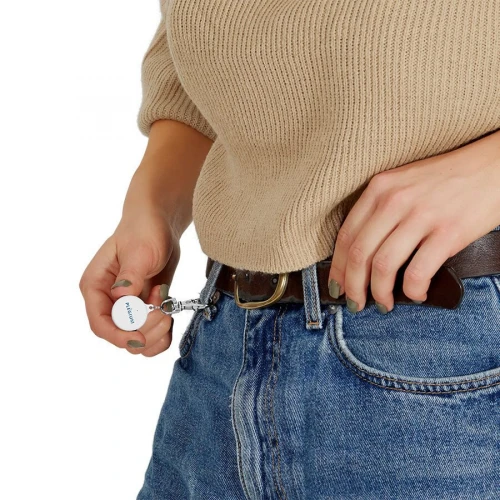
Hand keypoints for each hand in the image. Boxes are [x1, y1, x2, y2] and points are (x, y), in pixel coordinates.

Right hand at [79, 208, 180, 355]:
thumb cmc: (144, 231)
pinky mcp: (145, 308)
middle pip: (121, 335)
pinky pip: (151, 333)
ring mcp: (127, 307)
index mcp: (96, 286)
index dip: (118, 336)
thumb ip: (130, 276)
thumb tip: (120, 297)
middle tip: (164, 311)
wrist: (161, 225)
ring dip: (155, 332)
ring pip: (137, 338)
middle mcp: (108, 301)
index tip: (140, 338)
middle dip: (145, 330)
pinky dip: (163, 332)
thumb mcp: (139, 251)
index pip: (100, 323)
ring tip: (166, 305)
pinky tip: (169, 311)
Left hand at [328, 129, 499, 313]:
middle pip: (359, 254)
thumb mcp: (403, 182)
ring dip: (378, 293)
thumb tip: (361, 254)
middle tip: (354, 304)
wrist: (495, 165)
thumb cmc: (447, 178)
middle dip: (352, 287)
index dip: (337, 268)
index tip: (336, 286)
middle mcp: (395, 200)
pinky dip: (412, 291)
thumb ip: (380, 210)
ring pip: (383, 266)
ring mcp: (421, 216)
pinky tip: (415, 294)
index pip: (346, 236)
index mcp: (379, 188)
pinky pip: (418, 272)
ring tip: (383, 305)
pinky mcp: (448, 232)